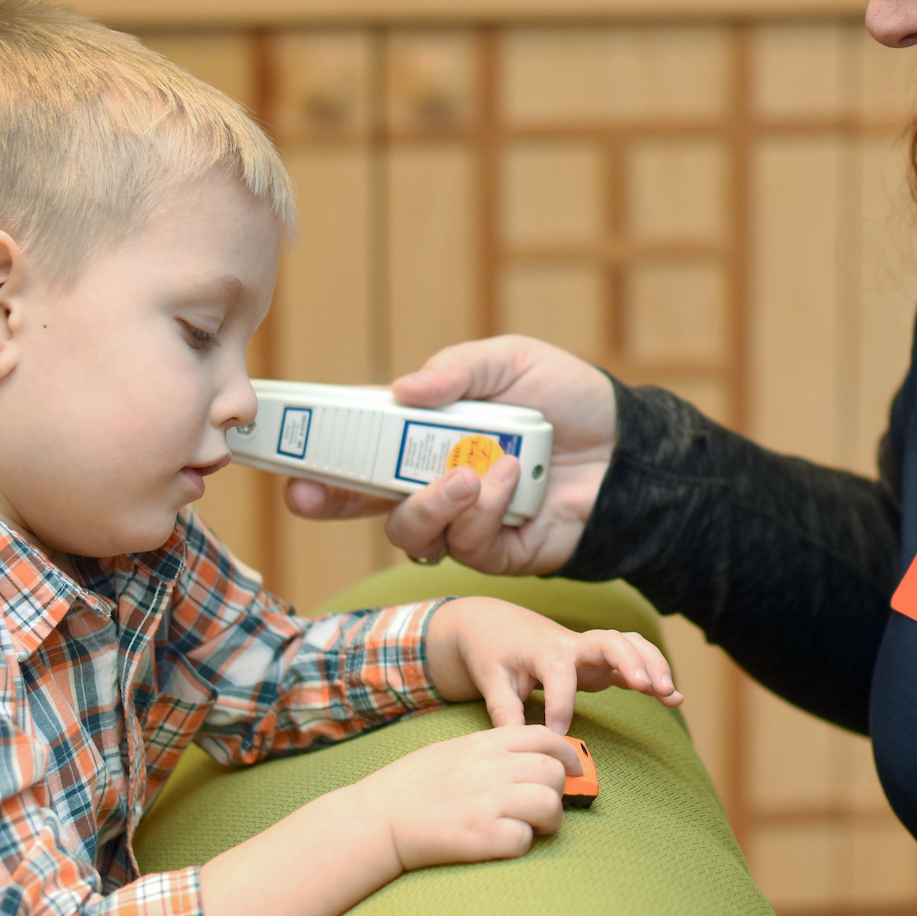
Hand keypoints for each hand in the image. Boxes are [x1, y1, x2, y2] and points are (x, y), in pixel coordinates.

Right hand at [283, 335, 616, 574]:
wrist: (628, 447)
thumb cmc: (568, 400)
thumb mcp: (511, 362)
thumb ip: (457, 370)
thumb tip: (401, 391)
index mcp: (429, 440)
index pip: (361, 455)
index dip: (320, 465)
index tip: (287, 468)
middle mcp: (437, 487)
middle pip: (366, 506)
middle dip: (334, 502)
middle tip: (315, 494)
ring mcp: (465, 524)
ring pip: (412, 533)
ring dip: (430, 502)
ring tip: (468, 474)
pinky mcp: (498, 553)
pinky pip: (468, 545)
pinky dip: (483, 510)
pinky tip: (509, 480)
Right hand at [352, 723, 577, 871]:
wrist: (375, 818)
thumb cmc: (411, 786)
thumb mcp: (454, 751)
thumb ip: (493, 751)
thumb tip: (532, 761)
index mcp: (485, 744)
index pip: (544, 737)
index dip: (567, 753)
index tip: (574, 768)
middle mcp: (491, 768)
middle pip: (554, 772)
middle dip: (558, 790)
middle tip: (542, 804)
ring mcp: (487, 802)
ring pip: (550, 805)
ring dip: (547, 820)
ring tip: (528, 826)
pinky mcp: (480, 837)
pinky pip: (524, 840)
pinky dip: (520, 844)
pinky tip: (502, 842)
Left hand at [426, 595, 682, 732]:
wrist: (496, 624)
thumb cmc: (493, 653)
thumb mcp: (491, 681)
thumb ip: (505, 712)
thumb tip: (516, 744)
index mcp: (544, 649)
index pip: (559, 672)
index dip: (561, 703)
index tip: (559, 733)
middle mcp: (573, 644)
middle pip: (610, 641)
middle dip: (632, 662)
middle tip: (648, 688)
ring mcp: (590, 650)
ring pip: (630, 645)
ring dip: (653, 665)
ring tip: (670, 695)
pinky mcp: (600, 660)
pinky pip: (634, 658)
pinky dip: (655, 672)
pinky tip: (674, 698)